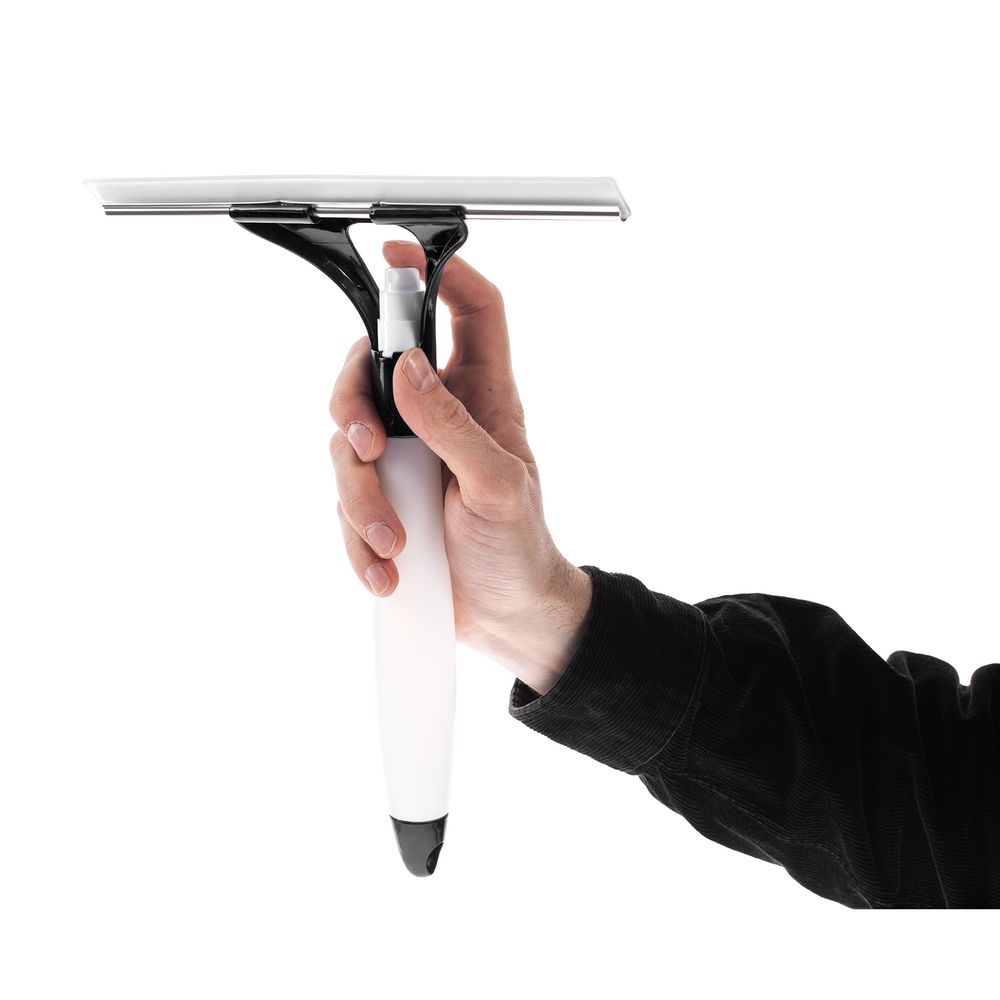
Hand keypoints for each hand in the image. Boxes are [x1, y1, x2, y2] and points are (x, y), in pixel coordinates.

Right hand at [328, 241, 590, 694]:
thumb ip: (453, 426)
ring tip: (395, 540)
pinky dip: (357, 538)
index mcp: (482, 397)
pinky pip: (342, 500)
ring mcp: (403, 459)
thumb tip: (408, 366)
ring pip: (344, 443)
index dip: (438, 272)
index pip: (470, 312)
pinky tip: (387, 568)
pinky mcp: (379, 500)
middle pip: (372, 368)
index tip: (396, 254)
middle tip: (368, 449)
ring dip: (360, 496)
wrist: (506, 615)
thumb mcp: (497, 485)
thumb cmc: (519, 547)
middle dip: (353, 406)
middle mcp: (436, 417)